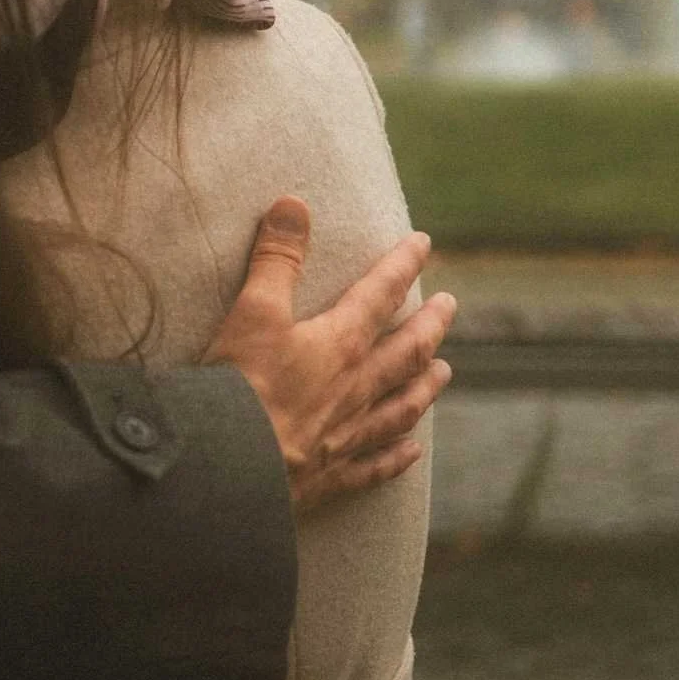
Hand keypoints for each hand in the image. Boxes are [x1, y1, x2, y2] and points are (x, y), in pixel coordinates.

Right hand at [206, 196, 454, 513]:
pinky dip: (397, 457)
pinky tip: (412, 452)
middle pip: (404, 352)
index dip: (402, 264)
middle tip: (451, 306)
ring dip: (425, 387)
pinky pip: (375, 465)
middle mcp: (354, 389)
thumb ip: (277, 257)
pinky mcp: (330, 476)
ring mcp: (346, 436)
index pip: (380, 293)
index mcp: (339, 344)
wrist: (227, 467)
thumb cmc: (239, 385)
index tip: (423, 243)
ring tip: (445, 371)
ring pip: (401, 407)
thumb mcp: (253, 310)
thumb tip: (295, 203)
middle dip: (430, 326)